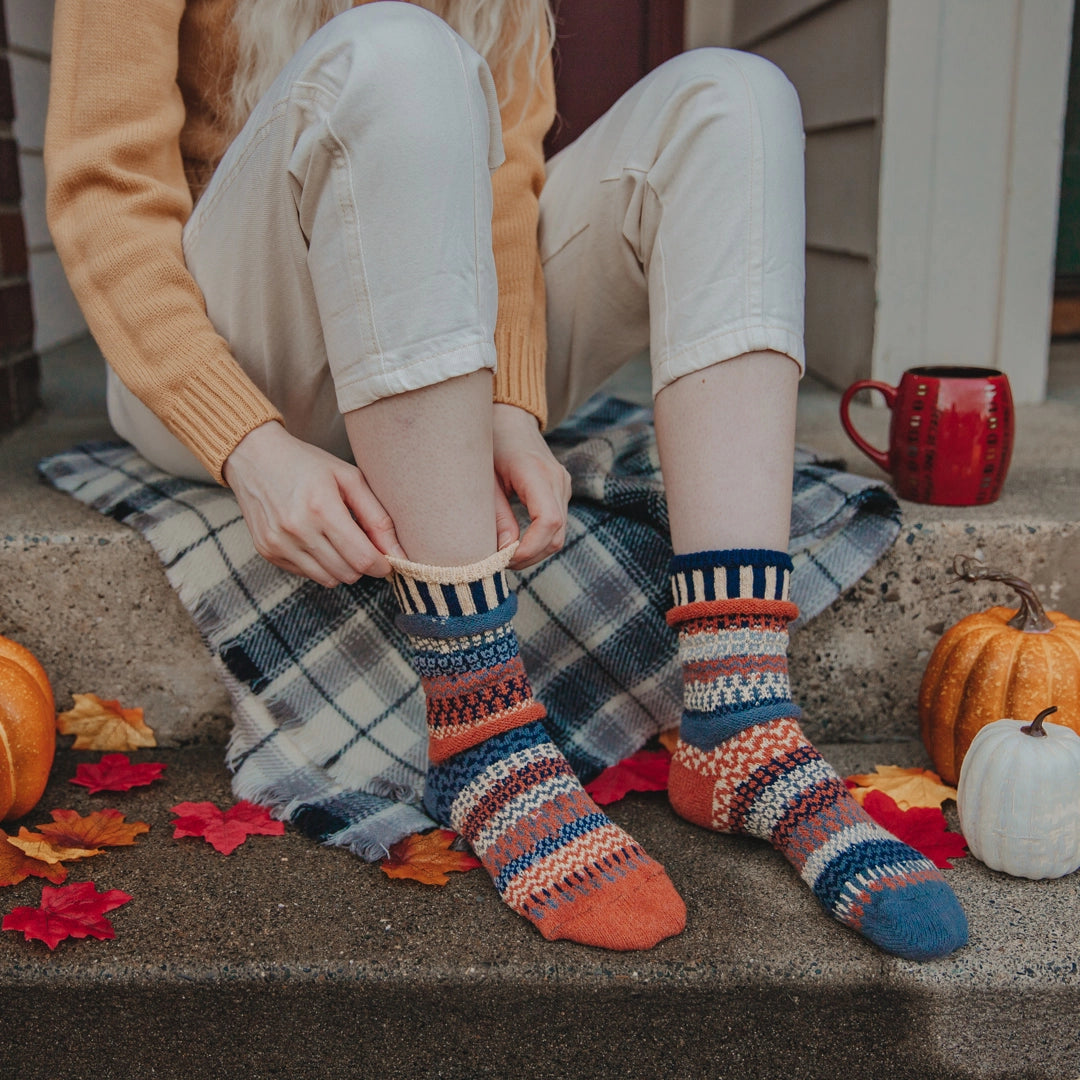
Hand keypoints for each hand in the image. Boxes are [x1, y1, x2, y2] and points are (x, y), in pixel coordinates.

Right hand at [223, 421, 405, 585]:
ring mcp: (279, 543)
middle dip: (363, 565)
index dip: (381, 565)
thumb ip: (377, 517)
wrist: (254, 456)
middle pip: (347, 573)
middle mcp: (297, 530)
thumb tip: (398, 552)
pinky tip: (316, 540)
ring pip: (328, 579)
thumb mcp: (349, 478)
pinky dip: (319, 564)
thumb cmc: (307, 463)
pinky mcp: (267, 551)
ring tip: (338, 540)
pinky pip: (306, 574)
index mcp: (322, 508)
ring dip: (342, 567)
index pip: (362, 558)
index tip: (387, 560)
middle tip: (363, 545)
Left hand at [491, 404, 571, 569]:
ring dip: (535, 551)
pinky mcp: (561, 490)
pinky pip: (557, 525)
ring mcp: (563, 485)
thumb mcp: (485, 479)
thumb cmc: (491, 444)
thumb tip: (505, 551)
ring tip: (506, 555)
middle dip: (531, 556)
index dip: (530, 547)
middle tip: (500, 564)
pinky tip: (517, 543)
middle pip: (557, 534)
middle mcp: (557, 479)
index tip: (507, 559)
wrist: (510, 418)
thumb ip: (497, 515)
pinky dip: (540, 540)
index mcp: (536, 472)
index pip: (548, 520)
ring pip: (560, 534)